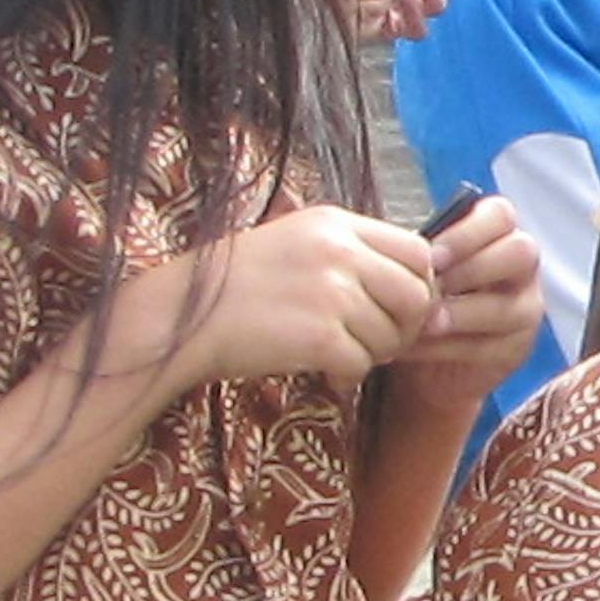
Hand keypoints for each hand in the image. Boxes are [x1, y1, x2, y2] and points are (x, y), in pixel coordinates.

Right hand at [124, 203, 445, 397]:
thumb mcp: (293, 240)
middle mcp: (340, 252)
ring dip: (372, 355)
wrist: (180, 316)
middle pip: (417, 293)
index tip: (397, 308)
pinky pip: (361, 365)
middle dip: (407, 326)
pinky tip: (325, 373)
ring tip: (339, 356)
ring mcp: (331, 293)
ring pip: (390, 335)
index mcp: (336, 223)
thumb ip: (347, 251)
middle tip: (380, 342)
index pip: (418, 249)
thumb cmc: (234, 284)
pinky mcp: (320, 336)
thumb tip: (404, 278)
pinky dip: (347, 377)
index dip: (419, 285)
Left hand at [399, 200, 549, 391]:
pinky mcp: (515, 351)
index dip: (467, 233)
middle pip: (521, 252)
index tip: (430, 255)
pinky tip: (414, 345)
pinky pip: (488, 347)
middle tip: (432, 284)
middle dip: (473, 267)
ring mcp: (525, 310)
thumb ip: (421, 253)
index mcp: (496, 234)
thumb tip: (405, 247)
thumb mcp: (418, 268)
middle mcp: (520, 268)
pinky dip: (446, 347)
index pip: (500, 215)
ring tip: (423, 322)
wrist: (424, 361)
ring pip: (508, 306)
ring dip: (461, 313)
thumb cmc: (420, 297)